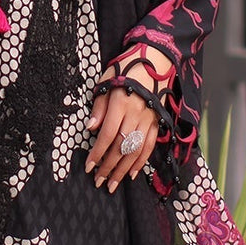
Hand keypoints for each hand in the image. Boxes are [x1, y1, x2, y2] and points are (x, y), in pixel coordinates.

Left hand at [85, 53, 172, 192]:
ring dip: (123, 170)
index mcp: (121, 104)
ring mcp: (148, 120)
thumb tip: (91, 128)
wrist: (154, 61)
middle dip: (108, 167)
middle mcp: (136, 114)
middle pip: (121, 147)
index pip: (107, 135)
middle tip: (98, 181)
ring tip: (112, 184)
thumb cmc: (124, 70)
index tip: (88, 167)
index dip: (97, 153)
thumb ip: (99, 107)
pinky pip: (149, 146)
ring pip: (136, 151)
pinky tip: (132, 174)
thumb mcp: (106, 82)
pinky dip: (141, 162)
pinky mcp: (157, 122)